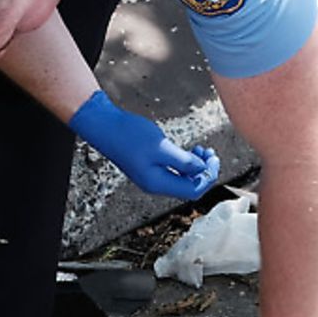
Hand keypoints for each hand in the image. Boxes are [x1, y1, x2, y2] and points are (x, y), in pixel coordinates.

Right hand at [68, 90, 219, 198]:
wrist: (104, 126)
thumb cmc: (129, 134)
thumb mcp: (161, 147)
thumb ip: (183, 161)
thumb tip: (202, 170)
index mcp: (158, 183)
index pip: (193, 190)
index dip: (208, 176)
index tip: (214, 158)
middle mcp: (155, 185)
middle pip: (189, 187)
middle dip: (204, 171)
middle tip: (210, 152)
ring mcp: (151, 177)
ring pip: (182, 179)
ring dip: (195, 166)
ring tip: (200, 149)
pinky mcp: (148, 168)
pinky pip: (173, 171)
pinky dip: (184, 163)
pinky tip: (188, 151)